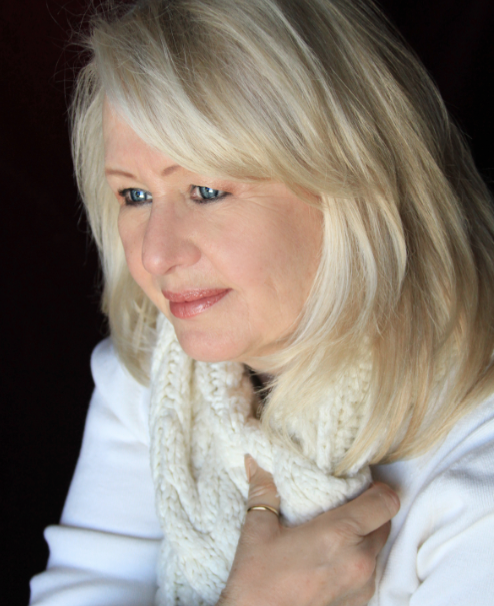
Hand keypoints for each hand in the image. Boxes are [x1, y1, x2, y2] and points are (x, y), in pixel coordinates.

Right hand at [218, 456, 398, 605]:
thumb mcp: (257, 530)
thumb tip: (255, 462)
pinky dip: (357, 559)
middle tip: (342, 504)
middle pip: (385, 522)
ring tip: (333, 532)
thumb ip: (264, 490)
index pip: (386, 502)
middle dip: (370, 510)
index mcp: (340, 535)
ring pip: (378, 547)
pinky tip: (329, 558)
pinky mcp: (359, 604)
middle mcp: (360, 561)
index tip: (359, 483)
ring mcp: (363, 586)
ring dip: (364, 536)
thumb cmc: (257, 582)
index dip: (377, 487)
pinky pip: (370, 571)